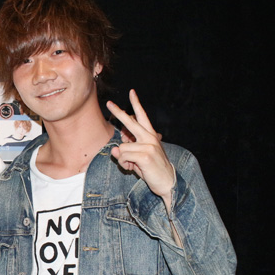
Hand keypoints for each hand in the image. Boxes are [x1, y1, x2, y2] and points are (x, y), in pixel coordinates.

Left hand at [108, 89, 174, 209]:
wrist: (166, 181)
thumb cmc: (151, 169)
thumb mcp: (137, 158)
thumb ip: (125, 151)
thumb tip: (114, 149)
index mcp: (150, 135)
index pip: (142, 116)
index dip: (136, 104)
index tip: (131, 92)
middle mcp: (150, 137)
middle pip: (130, 122)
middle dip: (118, 112)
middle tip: (108, 103)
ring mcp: (148, 145)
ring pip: (122, 147)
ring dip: (124, 159)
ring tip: (134, 165)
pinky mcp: (145, 155)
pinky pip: (124, 156)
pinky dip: (125, 165)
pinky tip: (135, 168)